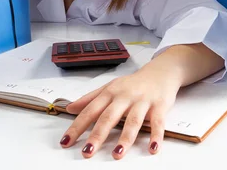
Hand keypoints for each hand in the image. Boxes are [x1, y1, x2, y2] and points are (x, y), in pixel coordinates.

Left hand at [59, 66, 180, 159]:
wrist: (160, 72)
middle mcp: (124, 97)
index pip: (90, 111)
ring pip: (132, 121)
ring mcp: (142, 101)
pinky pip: (157, 123)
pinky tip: (152, 149)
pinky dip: (155, 136)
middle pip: (108, 117)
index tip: (66, 141)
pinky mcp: (159, 106)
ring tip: (117, 153)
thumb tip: (70, 108)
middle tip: (87, 151)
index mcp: (110, 93)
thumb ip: (89, 98)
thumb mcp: (109, 87)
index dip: (77, 126)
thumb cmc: (133, 83)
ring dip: (125, 139)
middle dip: (97, 135)